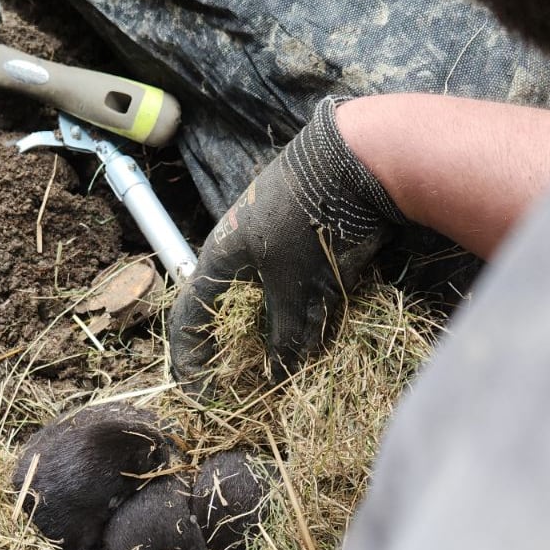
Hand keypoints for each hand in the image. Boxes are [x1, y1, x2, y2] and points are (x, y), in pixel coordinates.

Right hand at [170, 97, 405, 384]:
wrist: (360, 158)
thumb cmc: (313, 222)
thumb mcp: (298, 287)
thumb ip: (287, 334)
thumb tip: (279, 375)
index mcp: (221, 257)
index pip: (189, 315)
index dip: (190, 357)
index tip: (202, 392)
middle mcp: (241, 246)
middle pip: (228, 309)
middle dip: (238, 348)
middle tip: (249, 382)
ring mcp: (275, 236)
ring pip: (266, 297)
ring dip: (276, 330)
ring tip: (291, 362)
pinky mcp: (308, 231)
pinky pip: (297, 282)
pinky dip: (304, 309)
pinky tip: (322, 328)